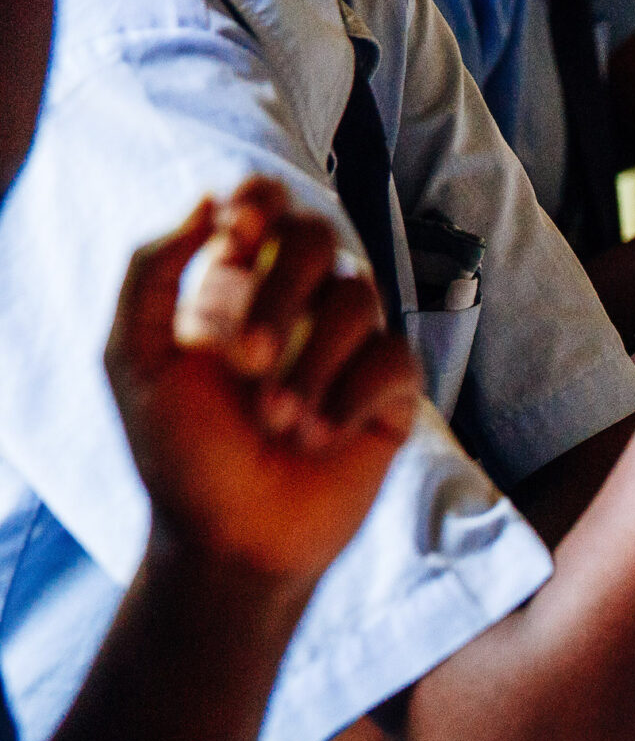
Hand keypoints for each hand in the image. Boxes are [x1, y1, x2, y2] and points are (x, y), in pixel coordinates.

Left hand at [105, 179, 418, 585]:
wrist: (234, 539)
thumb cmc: (181, 455)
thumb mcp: (134, 358)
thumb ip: (153, 271)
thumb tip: (208, 201)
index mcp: (232, 286)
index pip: (262, 206)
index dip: (259, 205)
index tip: (235, 240)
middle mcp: (296, 306)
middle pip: (318, 239)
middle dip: (280, 294)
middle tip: (243, 362)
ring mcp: (347, 348)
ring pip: (359, 299)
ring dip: (312, 362)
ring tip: (277, 423)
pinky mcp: (388, 393)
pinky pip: (395, 359)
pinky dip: (353, 396)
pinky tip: (323, 435)